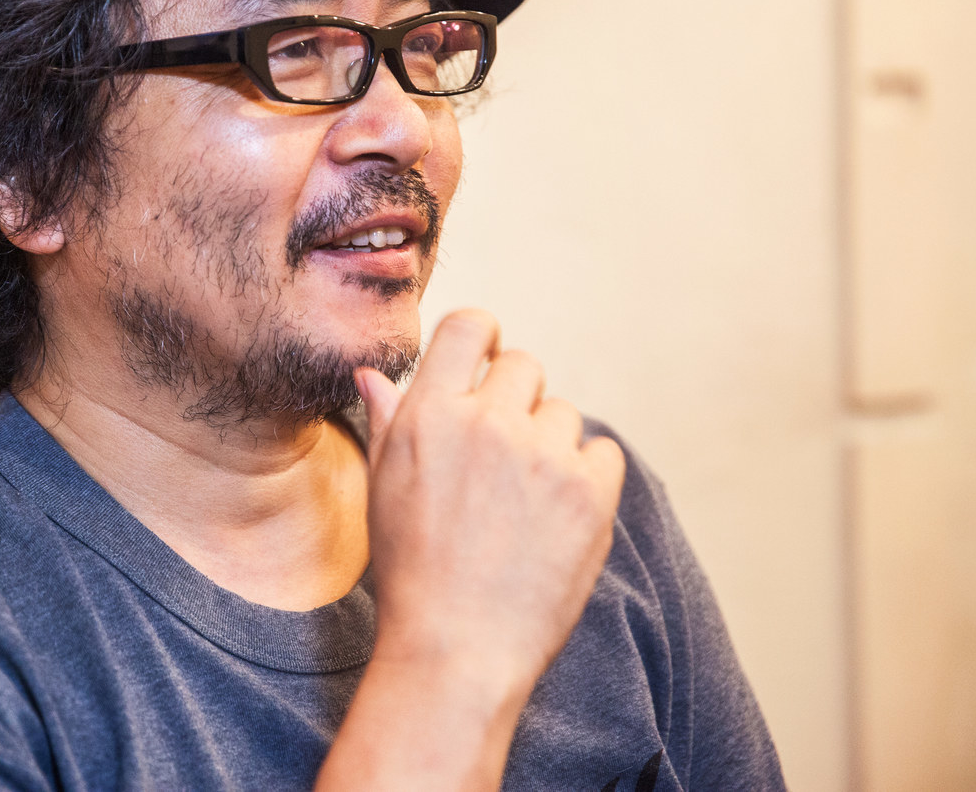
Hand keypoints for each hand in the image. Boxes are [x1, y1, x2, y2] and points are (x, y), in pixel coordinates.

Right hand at [355, 308, 626, 698]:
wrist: (457, 650)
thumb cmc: (412, 570)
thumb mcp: (383, 487)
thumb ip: (387, 420)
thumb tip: (373, 374)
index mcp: (430, 413)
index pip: (469, 326)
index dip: (483, 338)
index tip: (487, 362)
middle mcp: (488, 423)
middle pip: (524, 365)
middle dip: (515, 399)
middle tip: (502, 455)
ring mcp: (543, 456)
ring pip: (563, 413)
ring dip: (549, 443)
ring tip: (522, 501)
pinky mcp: (590, 492)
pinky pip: (603, 451)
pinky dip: (586, 475)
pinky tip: (555, 515)